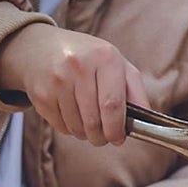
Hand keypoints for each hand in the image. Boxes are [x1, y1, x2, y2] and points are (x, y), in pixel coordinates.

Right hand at [0, 23, 148, 145]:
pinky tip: (71, 114)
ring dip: (86, 134)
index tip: (118, 139)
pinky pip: (61, 127)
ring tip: (88, 122)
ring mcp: (57, 79)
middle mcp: (79, 65)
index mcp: (105, 58)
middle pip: (94, 121)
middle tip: (104, 137)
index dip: (116, 129)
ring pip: (78, 128)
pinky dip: (70, 129)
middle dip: (101, 137)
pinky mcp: (41, 94)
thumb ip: (136, 92)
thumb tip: (147, 120)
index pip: (113, 105)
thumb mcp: (117, 66)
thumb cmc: (88, 60)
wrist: (40, 47)